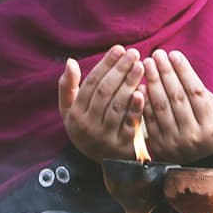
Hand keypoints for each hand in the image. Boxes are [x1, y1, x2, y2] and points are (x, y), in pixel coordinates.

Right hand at [57, 45, 144, 161]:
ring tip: (141, 66)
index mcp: (75, 114)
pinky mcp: (123, 146)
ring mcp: (105, 137)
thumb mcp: (71, 111)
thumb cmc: (88, 128)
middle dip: (120, 70)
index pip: (90, 84)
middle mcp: (88, 126)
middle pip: (105, 92)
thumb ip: (68, 87)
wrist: (106, 163)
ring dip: (130, 83)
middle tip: (134, 53)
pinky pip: (131, 123)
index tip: (119, 49)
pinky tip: (144, 90)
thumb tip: (70, 61)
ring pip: (117, 105)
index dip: (105, 65)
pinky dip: (137, 106)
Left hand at [140, 50, 212, 163]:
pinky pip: (149, 119)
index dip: (185, 71)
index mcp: (211, 127)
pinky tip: (140, 84)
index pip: (197, 93)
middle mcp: (193, 136)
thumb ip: (208, 97)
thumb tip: (185, 73)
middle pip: (177, 98)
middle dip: (166, 73)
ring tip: (147, 64)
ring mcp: (174, 143)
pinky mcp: (159, 146)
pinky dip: (144, 100)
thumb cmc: (212, 131)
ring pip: (161, 107)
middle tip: (157, 54)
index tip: (175, 54)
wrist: (202, 165)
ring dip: (153, 82)